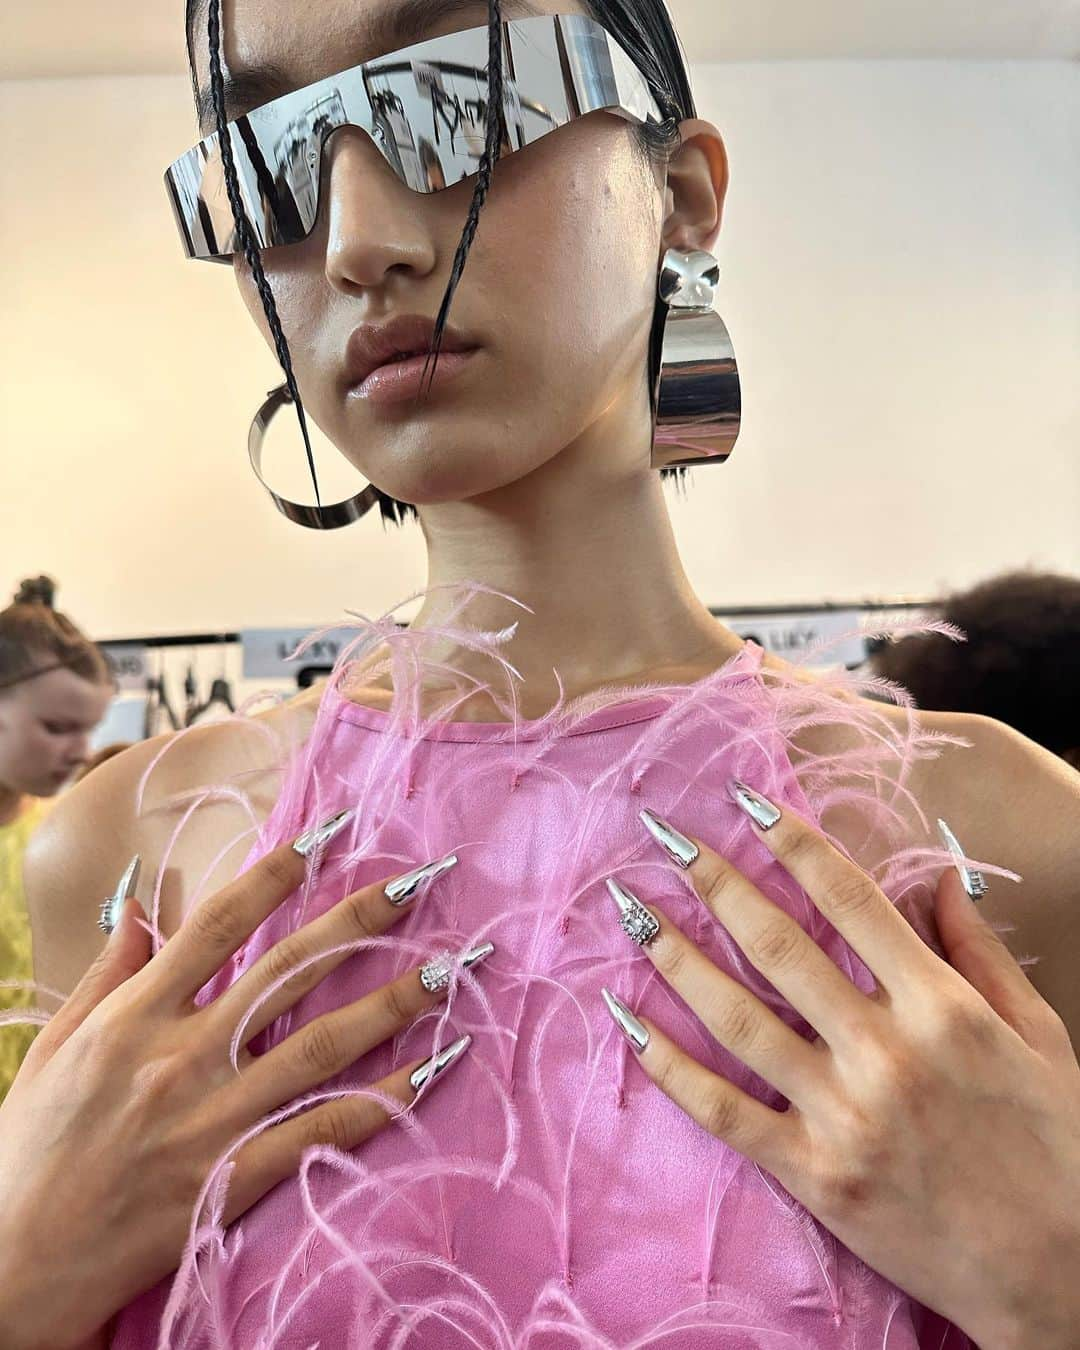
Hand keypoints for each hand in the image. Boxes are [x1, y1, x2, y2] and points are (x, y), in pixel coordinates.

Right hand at [0, 821, 477, 1349]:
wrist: (8, 1267)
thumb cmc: (28, 1149)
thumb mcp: (56, 1046)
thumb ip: (110, 970)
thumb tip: (145, 900)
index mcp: (134, 1016)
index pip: (220, 924)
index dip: (278, 871)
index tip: (330, 832)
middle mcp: (179, 1058)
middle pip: (286, 973)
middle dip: (358, 921)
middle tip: (420, 883)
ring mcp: (210, 1122)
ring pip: (320, 1048)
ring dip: (392, 1004)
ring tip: (451, 970)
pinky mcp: (230, 1181)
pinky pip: (321, 1133)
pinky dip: (381, 1102)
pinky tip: (430, 1072)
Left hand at [604, 789, 1079, 1349]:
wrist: (1056, 1275)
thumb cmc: (1053, 1148)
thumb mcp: (1038, 1037)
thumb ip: (980, 952)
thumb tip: (938, 875)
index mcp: (941, 1006)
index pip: (851, 898)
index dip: (793, 840)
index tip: (745, 799)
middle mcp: (885, 1050)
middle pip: (780, 945)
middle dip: (716, 881)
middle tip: (665, 835)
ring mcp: (842, 1114)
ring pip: (738, 1018)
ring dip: (675, 957)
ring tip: (630, 909)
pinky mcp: (813, 1174)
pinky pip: (724, 1110)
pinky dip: (669, 1065)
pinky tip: (627, 1019)